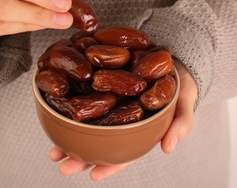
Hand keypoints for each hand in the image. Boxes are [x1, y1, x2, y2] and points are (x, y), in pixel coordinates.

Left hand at [48, 59, 197, 180]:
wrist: (172, 61)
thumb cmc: (179, 86)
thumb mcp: (184, 104)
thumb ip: (179, 124)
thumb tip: (167, 148)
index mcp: (140, 133)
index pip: (124, 155)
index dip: (109, 167)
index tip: (93, 175)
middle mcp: (122, 124)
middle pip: (99, 145)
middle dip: (79, 158)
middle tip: (61, 163)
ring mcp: (111, 108)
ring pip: (88, 128)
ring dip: (69, 139)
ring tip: (53, 148)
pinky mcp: (103, 91)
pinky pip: (87, 102)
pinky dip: (72, 109)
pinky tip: (57, 114)